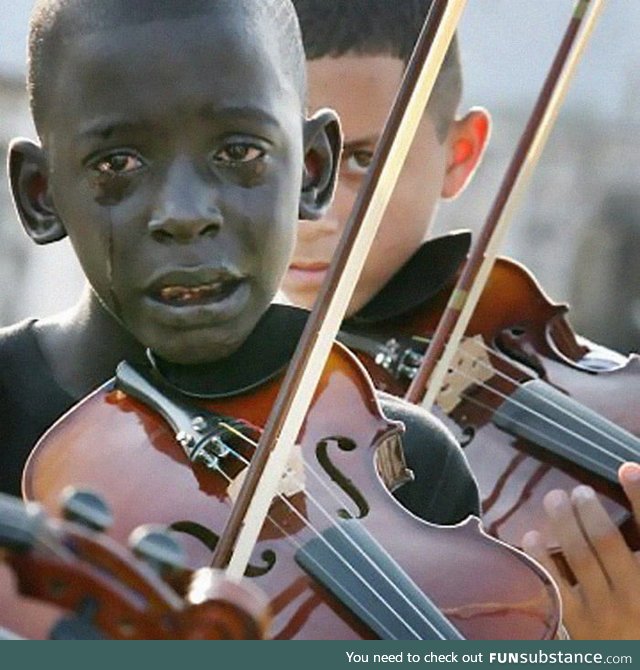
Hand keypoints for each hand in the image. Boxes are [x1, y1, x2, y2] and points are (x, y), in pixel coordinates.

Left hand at [521, 462, 639, 639]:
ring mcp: (604, 614)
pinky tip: (532, 537)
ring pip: (577, 557)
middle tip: (579, 491)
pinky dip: (539, 556)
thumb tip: (629, 492)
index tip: (627, 470)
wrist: (629, 668)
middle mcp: (635, 598)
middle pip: (606, 541)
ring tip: (554, 500)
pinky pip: (553, 584)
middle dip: (589, 509)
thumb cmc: (637, 621)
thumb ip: (639, 545)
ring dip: (562, 522)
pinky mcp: (576, 629)